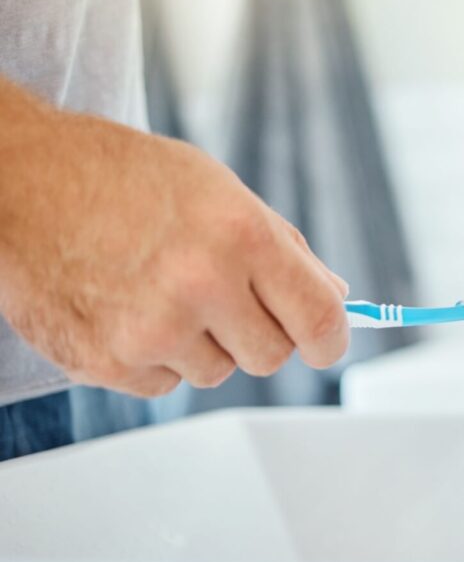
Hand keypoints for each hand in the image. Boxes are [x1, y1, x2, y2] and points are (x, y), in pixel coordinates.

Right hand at [0, 79, 350, 396]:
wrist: (20, 181)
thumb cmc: (120, 177)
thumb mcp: (220, 191)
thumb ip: (285, 248)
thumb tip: (334, 296)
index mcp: (241, 235)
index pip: (319, 319)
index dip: (330, 339)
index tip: (326, 343)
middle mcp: (200, 285)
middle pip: (272, 356)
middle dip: (260, 332)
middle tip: (224, 297)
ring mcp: (151, 330)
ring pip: (218, 372)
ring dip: (203, 343)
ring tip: (162, 291)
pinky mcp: (107, 362)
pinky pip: (165, 384)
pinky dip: (156, 357)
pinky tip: (129, 309)